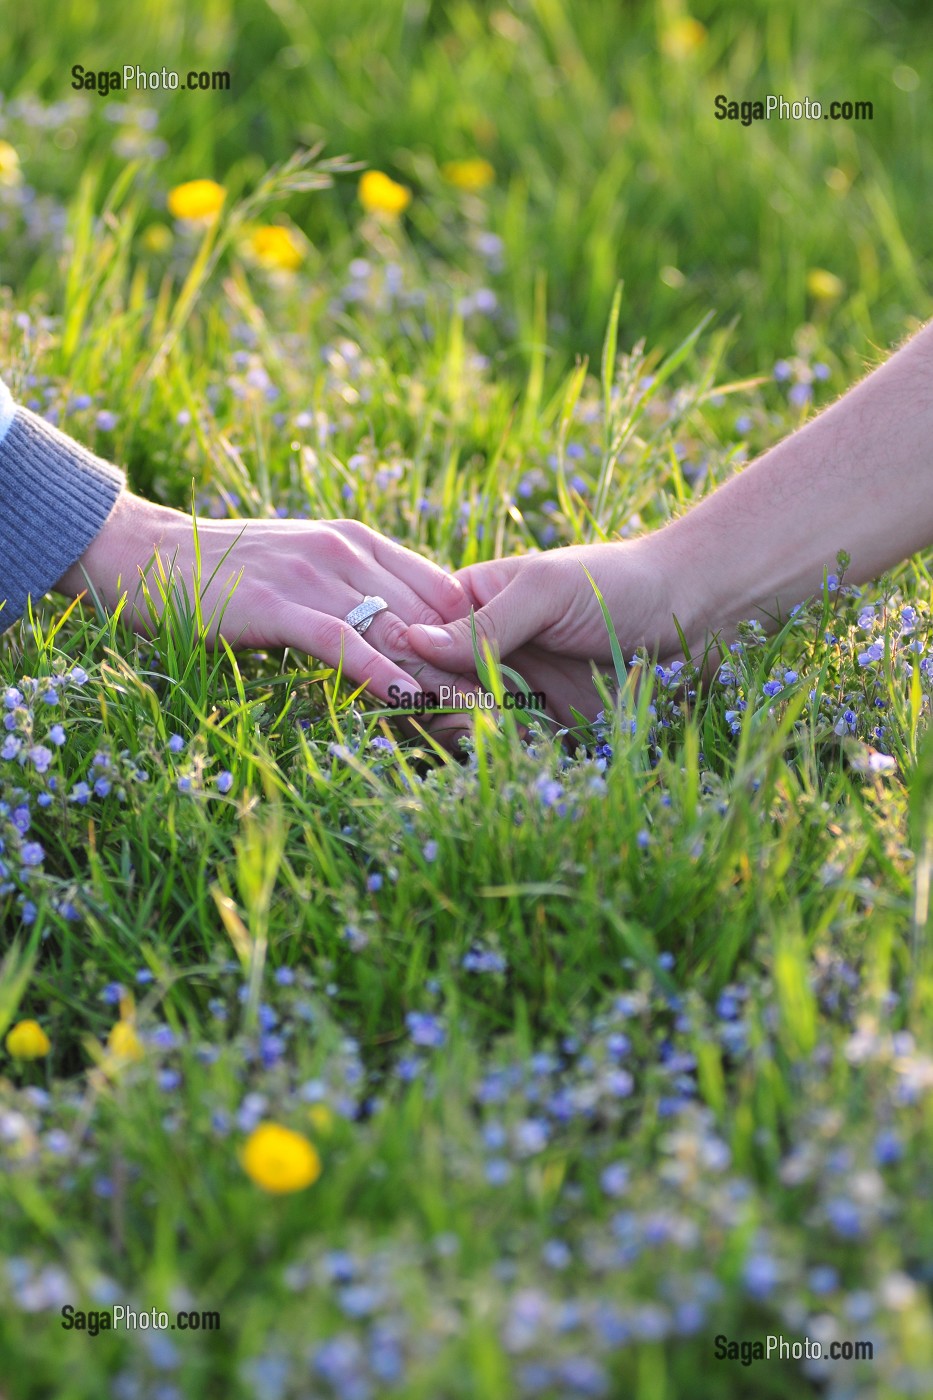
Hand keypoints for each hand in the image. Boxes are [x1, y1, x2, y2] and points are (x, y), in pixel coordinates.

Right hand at [55, 494, 479, 709]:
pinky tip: (409, 701)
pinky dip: (380, 672)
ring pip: (398, 628)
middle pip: (433, 612)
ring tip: (482, 721)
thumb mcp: (305, 573)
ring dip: (441, 677)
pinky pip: (344, 640)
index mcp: (361, 541)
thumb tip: (404, 645)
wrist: (145, 552)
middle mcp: (348, 550)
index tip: (508, 683)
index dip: (479, 638)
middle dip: (473, 665)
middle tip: (512, 713)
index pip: (444, 590)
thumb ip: (354, 598)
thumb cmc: (226, 573)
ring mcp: (315, 574)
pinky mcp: (279, 603)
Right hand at [406, 542, 688, 723]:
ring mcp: (513, 690)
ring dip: (472, 736)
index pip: (416, 641)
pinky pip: (510, 751)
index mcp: (473, 603)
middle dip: (441, 706)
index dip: (412, 666)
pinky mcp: (545, 726)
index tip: (425, 685)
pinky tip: (528, 751)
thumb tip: (412, 642)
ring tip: (503, 731)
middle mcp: (484, 649)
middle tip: (474, 711)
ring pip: (464, 727)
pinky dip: (510, 757)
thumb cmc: (619, 582)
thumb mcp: (548, 591)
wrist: (696, 614)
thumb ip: (487, 622)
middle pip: (431, 690)